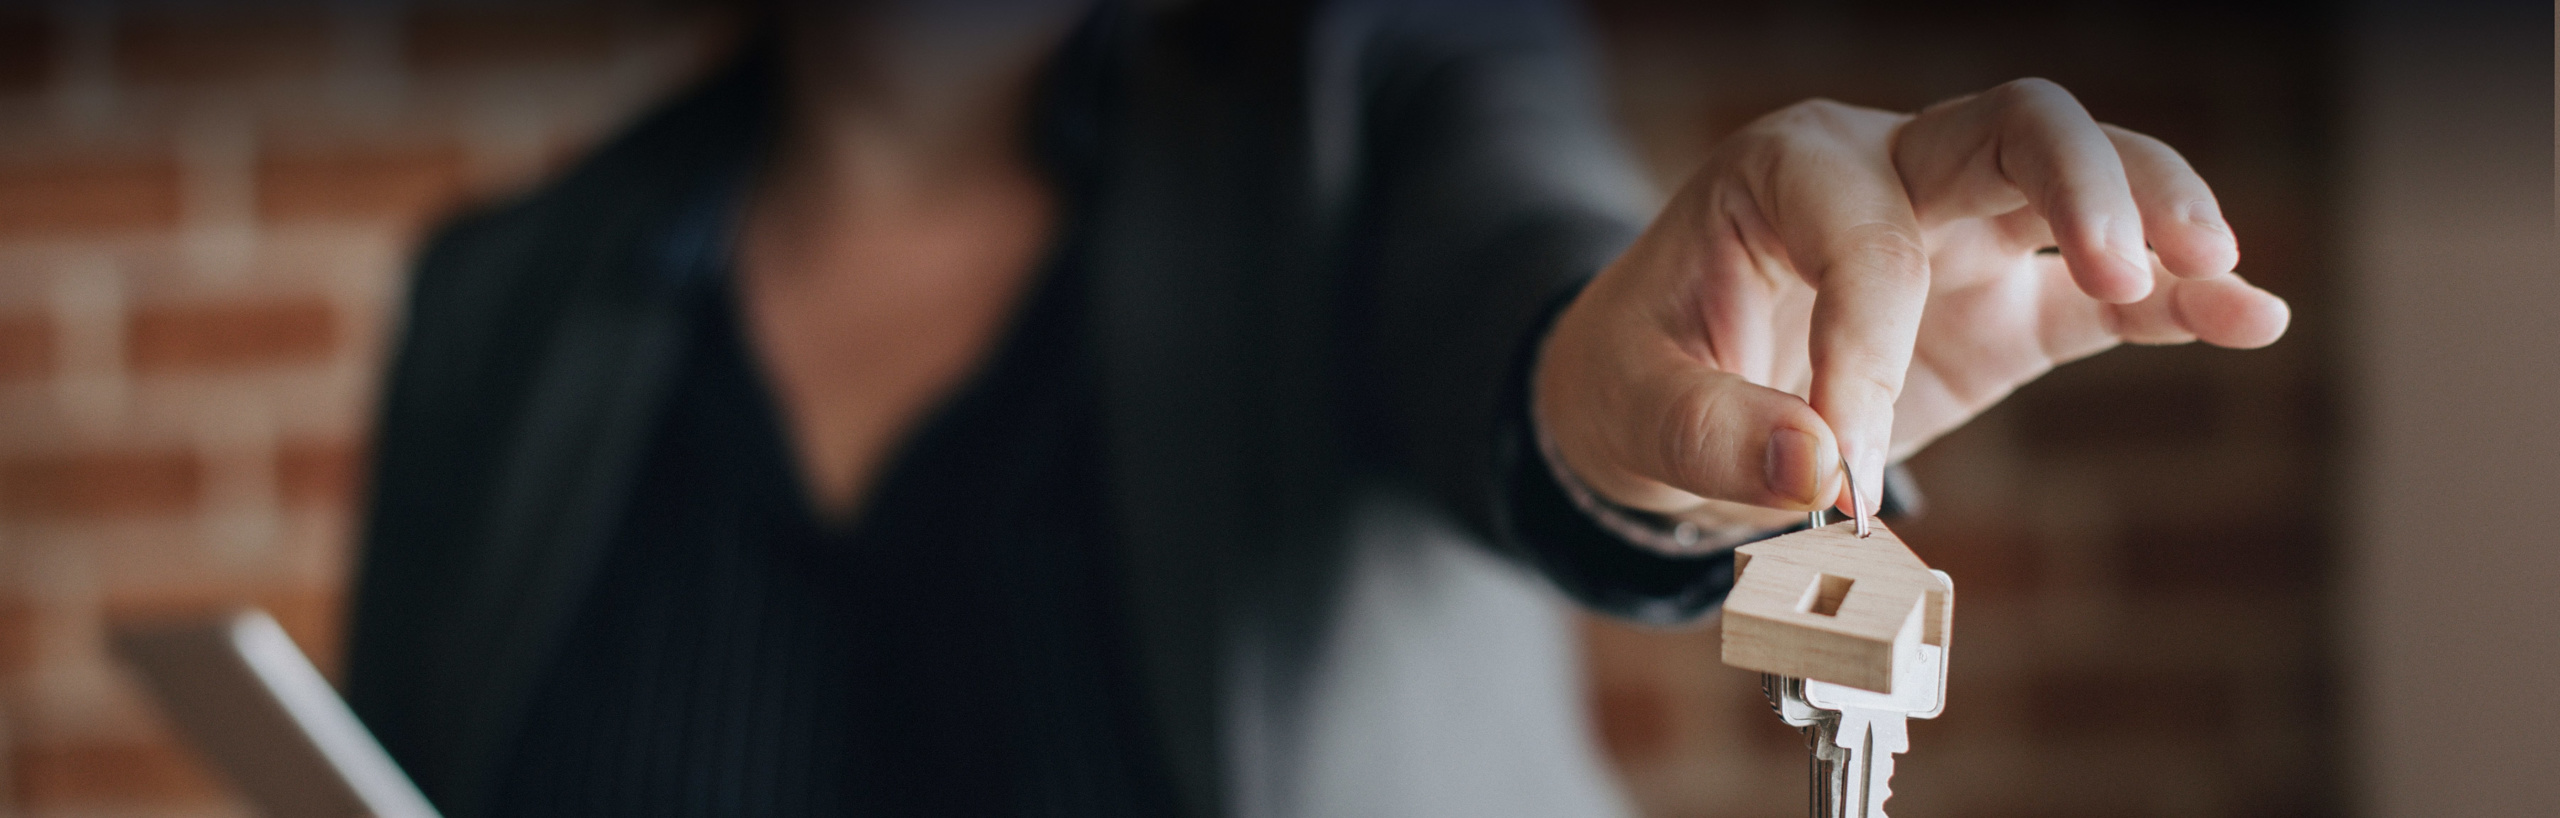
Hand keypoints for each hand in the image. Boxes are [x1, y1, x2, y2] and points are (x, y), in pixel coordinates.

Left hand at [1533, 79, 2288, 533]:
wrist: (1650, 400)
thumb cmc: (1638, 380)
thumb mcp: (1632, 409)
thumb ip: (1709, 434)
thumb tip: (1812, 467)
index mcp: (1785, 174)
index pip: (1865, 245)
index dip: (1864, 357)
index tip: (1834, 477)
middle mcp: (1885, 176)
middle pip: (2015, 126)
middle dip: (2079, 179)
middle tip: (2116, 263)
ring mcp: (1956, 236)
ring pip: (2081, 180)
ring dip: (2150, 215)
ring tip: (2212, 270)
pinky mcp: (1999, 310)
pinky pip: (2101, 294)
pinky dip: (2176, 302)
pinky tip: (2251, 316)